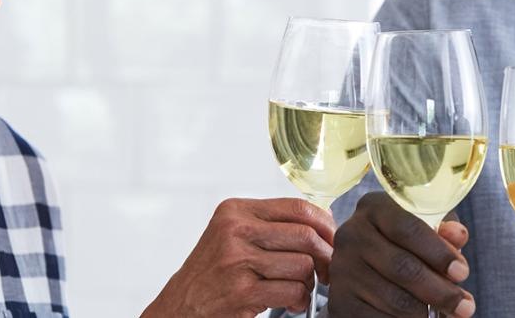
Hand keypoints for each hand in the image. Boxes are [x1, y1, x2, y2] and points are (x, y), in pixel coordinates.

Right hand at [144, 198, 336, 316]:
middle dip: (325, 256)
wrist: (181, 306)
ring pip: (303, 266)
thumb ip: (270, 225)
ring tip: (299, 289)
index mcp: (235, 211)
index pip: (297, 207)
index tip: (333, 240)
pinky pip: (293, 291)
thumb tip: (324, 224)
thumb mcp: (233, 235)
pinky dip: (300, 300)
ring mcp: (238, 261)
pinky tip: (291, 303)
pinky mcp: (243, 292)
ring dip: (309, 283)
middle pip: (305, 236)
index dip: (325, 225)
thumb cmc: (213, 272)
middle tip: (327, 270)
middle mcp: (235, 231)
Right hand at [326, 192, 475, 316]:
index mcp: (375, 207)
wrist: (368, 269)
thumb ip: (444, 230)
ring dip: (426, 312)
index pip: (408, 227)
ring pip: (394, 298)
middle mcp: (351, 234)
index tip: (461, 272)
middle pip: (403, 267)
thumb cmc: (406, 244)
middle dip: (440, 291)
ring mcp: (342, 268)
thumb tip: (457, 235)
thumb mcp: (426, 230)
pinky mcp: (339, 300)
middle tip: (465, 306)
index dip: (439, 253)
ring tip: (445, 313)